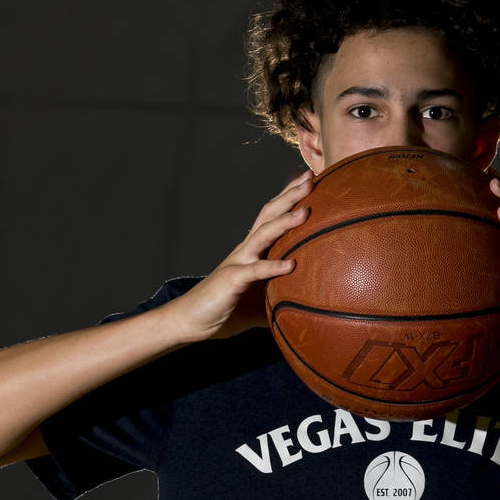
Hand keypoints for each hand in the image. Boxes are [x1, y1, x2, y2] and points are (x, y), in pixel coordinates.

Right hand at [162, 170, 312, 341]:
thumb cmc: (226, 308)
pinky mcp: (232, 280)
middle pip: (269, 215)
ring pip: (262, 235)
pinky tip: (291, 265)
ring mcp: (238, 262)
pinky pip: (255, 271)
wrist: (189, 321)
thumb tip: (307, 305)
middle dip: (289, 196)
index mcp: (253, 250)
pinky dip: (272, 267)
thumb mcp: (261, 301)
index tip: (309, 178)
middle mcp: (246, 250)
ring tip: (304, 212)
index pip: (272, 215)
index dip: (289, 196)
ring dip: (283, 222)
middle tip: (310, 179)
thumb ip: (282, 297)